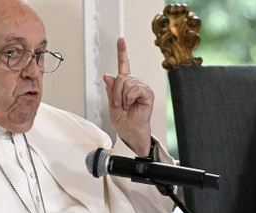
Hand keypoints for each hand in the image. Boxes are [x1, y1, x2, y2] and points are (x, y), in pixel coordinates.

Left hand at [103, 37, 153, 156]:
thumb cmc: (123, 120)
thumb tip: (107, 75)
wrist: (130, 131)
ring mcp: (141, 86)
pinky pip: (134, 89)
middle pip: (120, 77)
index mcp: (124, 84)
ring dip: (121, 97)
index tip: (121, 39)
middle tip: (118, 105)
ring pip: (125, 83)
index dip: (122, 52)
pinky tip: (132, 104)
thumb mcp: (111, 105)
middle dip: (115, 93)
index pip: (124, 65)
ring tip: (126, 106)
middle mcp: (134, 82)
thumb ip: (110, 90)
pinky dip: (129, 98)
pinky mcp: (147, 92)